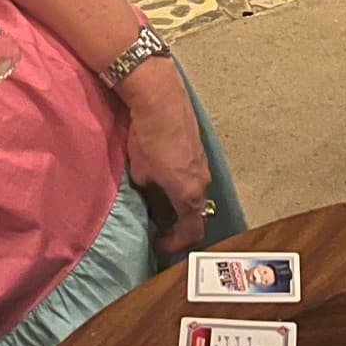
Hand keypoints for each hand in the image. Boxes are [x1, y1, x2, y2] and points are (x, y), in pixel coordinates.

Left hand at [119, 57, 211, 254]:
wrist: (161, 101)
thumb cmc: (148, 140)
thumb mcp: (141, 175)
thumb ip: (149, 194)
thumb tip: (150, 201)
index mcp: (189, 195)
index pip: (192, 232)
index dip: (176, 244)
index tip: (159, 244)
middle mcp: (202, 184)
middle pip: (195, 215)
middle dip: (178, 226)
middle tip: (158, 228)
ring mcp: (203, 166)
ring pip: (195, 195)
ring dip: (180, 205)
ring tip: (158, 203)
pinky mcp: (199, 152)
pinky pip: (194, 179)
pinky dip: (182, 187)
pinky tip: (164, 180)